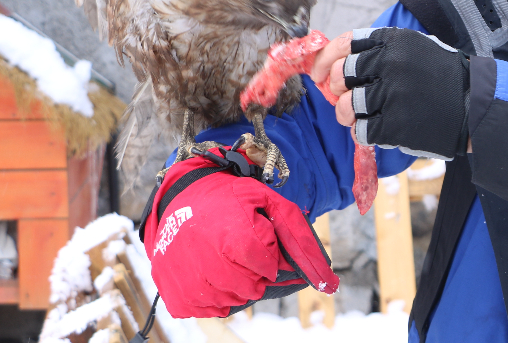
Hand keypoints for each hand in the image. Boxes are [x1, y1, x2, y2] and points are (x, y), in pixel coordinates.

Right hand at [143, 149, 338, 318]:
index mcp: (238, 241)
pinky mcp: (179, 298)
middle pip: (255, 288)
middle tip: (237, 247)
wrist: (180, 197)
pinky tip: (206, 268)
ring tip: (221, 255)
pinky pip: (211, 310)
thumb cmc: (231, 199)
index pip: (270, 269)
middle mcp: (214, 266)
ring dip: (234, 282)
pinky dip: (214, 294)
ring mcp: (194, 285)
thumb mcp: (270, 203)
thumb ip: (299, 238)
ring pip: (234, 301)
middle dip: (253, 269)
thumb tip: (327, 279)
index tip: (251, 236)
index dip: (265, 253)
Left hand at [312, 27, 469, 159]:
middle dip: (336, 89)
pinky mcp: (395, 125)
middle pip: (340, 75)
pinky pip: (360, 130)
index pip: (344, 44)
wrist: (476, 105)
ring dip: (347, 114)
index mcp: (393, 42)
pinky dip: (361, 132)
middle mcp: (389, 64)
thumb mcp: (415, 48)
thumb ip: (379, 51)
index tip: (318, 73)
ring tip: (358, 117)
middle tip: (344, 97)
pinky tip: (374, 130)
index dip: (324, 59)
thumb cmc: (443, 76)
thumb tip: (335, 63)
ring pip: (346, 106)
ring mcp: (392, 95)